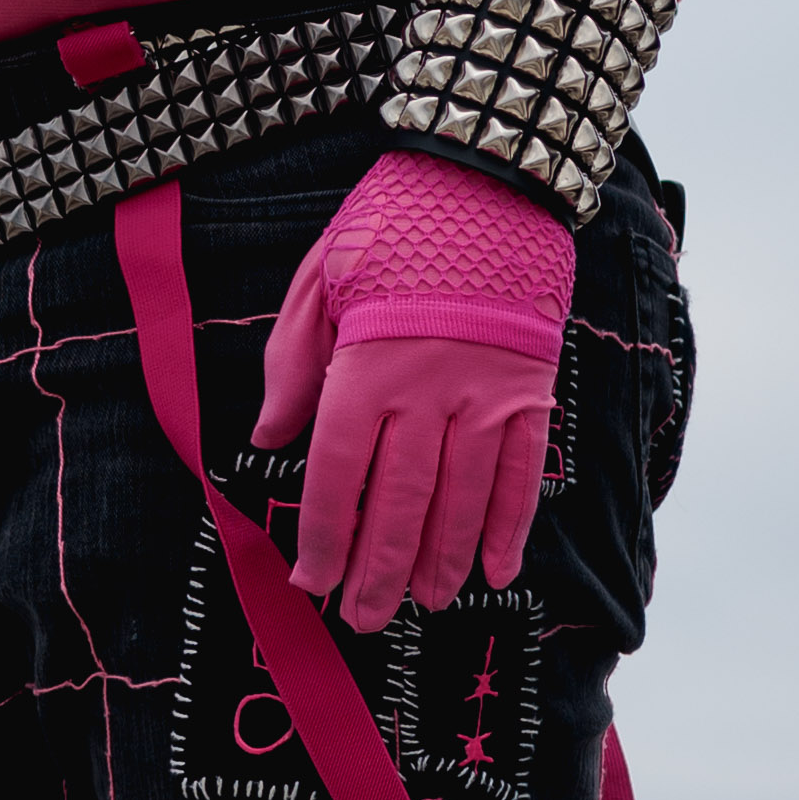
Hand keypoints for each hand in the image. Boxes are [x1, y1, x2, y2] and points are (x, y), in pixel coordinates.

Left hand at [253, 155, 571, 626]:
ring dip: (442, 562)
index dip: (325, 537)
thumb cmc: (390, 227)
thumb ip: (292, 365)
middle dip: (379, 570)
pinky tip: (497, 572)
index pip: (339, 474)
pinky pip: (522, 475)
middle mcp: (428, 391)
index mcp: (366, 367)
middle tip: (365, 618)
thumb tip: (267, 437)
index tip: (313, 581)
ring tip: (425, 604)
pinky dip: (510, 528)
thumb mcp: (316, 282)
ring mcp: (487, 397)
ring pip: (463, 502)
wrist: (486, 181)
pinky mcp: (531, 392)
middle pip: (401, 504)